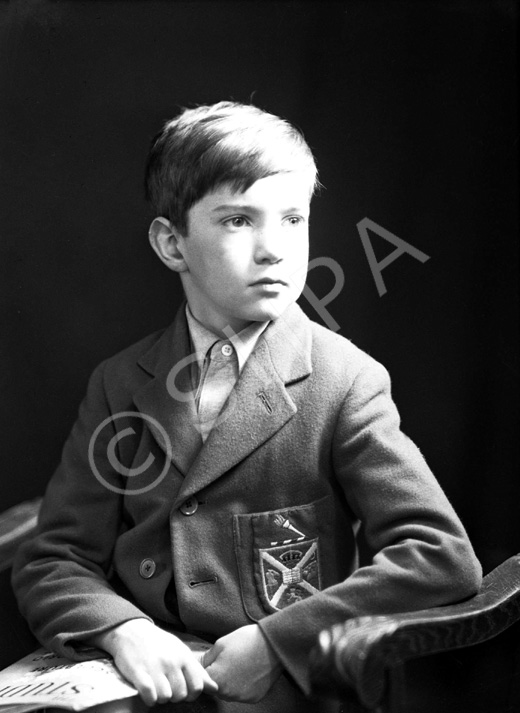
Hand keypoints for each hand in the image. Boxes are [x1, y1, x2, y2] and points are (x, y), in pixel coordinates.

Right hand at [90, 619, 217, 705]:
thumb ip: (197, 670)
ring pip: (166, 698)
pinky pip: (150, 696)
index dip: (192, 694)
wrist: (131, 630)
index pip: (197, 685)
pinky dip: (149, 699)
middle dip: (174, 696)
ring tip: (156, 687)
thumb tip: (214, 688)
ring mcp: (155, 667)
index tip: (184, 691)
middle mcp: (171, 662)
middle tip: (167, 687)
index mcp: (183, 656)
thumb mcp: (180, 651)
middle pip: (181, 695)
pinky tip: (147, 691)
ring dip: (160, 697)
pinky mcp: (139, 673)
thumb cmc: (158, 643)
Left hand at [202, 624, 282, 702]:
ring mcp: (242, 697)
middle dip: (218, 675)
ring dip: (230, 681)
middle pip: (216, 687)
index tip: (213, 660)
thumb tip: (198, 666)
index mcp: (216, 678)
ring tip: (240, 664)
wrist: (273, 644)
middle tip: (229, 660)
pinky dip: (243, 685)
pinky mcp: (254, 698)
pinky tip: (249, 670)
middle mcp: (227, 693)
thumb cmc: (246, 640)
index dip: (206, 668)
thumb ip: (206, 658)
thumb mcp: (221, 643)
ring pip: (229, 691)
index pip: (202, 680)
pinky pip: (242, 693)